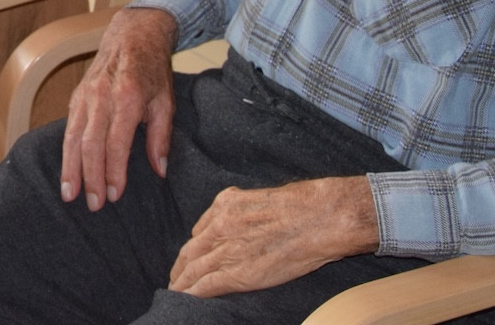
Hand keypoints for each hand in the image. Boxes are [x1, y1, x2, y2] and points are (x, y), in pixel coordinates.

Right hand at [60, 7, 178, 211]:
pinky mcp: (76, 96)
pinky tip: (66, 172)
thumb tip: (159, 170)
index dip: (115, 172)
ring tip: (69, 195)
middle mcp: (102, 96)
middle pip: (91, 144)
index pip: (117, 143)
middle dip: (90, 177)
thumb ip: (161, 137)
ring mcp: (86, 95)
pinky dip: (66, 152)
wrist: (132, 36)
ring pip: (73, 137)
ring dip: (71, 168)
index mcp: (129, 97)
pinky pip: (68, 128)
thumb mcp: (166, 101)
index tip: (115, 195)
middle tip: (93, 205)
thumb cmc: (152, 71)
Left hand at [168, 176, 378, 297]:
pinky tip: (186, 298)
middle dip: (180, 268)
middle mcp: (221, 225)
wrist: (321, 217)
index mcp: (225, 204)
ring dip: (182, 283)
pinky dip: (193, 293)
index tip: (188, 258)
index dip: (192, 249)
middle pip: (190, 252)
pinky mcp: (240, 272)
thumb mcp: (260, 195)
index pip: (199, 232)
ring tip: (175, 293)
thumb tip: (230, 221)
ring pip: (194, 270)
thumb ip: (240, 207)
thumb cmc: (302, 204)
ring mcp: (228, 248)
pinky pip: (207, 285)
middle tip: (173, 279)